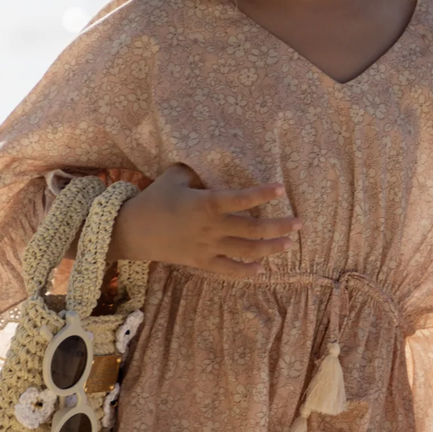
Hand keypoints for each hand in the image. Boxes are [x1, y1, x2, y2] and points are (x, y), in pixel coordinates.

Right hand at [106, 163, 300, 276]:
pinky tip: (261, 268)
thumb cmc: (156, 198)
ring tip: (288, 244)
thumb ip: (199, 170)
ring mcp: (207, 248)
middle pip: (252, 229)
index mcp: (205, 204)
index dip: (262, 194)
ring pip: (246, 251)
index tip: (281, 188)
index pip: (240, 199)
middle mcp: (210, 228)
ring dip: (270, 248)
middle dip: (279, 226)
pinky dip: (245, 271)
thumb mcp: (176, 177)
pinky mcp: (201, 262)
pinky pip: (227, 270)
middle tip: (299, 223)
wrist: (133, 231)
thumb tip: (216, 159)